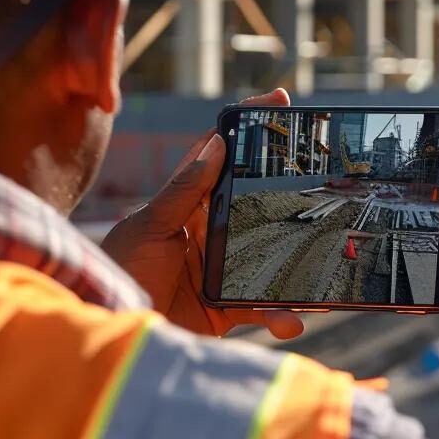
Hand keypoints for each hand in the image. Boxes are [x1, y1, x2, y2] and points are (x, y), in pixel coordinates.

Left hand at [100, 89, 303, 339]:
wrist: (112, 337)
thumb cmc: (119, 274)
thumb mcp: (148, 227)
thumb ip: (182, 191)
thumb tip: (216, 145)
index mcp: (186, 202)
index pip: (219, 153)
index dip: (247, 125)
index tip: (279, 101)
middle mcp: (207, 229)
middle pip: (256, 198)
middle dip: (290, 185)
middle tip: (325, 168)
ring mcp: (221, 266)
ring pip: (269, 253)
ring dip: (294, 262)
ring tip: (321, 262)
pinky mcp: (227, 305)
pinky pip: (262, 306)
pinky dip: (279, 314)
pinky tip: (291, 320)